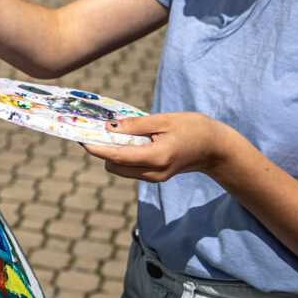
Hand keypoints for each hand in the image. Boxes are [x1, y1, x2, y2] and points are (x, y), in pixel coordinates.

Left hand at [83, 111, 233, 181]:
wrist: (215, 148)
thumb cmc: (193, 128)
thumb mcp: (164, 120)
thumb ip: (136, 125)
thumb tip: (110, 128)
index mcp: (157, 157)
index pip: (117, 156)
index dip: (97, 148)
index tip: (81, 139)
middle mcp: (154, 172)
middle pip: (114, 166)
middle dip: (103, 150)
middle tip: (98, 130)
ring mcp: (155, 177)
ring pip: (120, 169)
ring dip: (113, 154)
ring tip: (115, 133)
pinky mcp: (155, 177)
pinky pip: (130, 169)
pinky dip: (123, 156)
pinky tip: (128, 141)